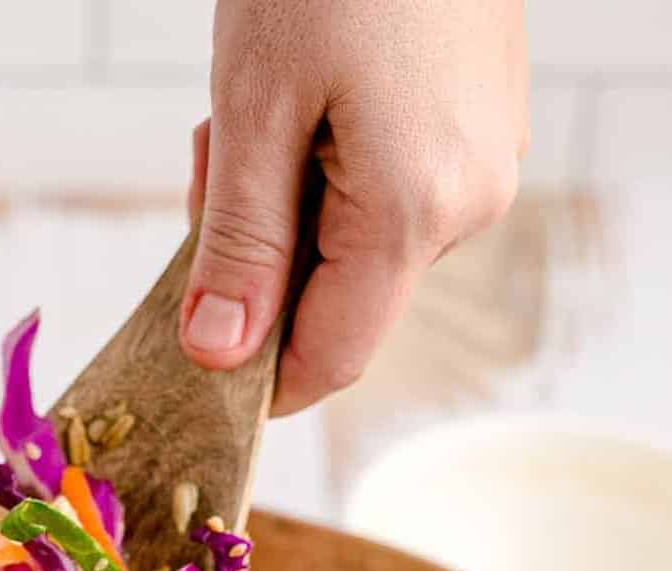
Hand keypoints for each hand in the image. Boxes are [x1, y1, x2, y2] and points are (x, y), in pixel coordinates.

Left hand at [179, 0, 526, 413]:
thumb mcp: (255, 105)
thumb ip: (239, 243)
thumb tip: (217, 357)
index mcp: (416, 213)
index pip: (326, 359)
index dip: (251, 379)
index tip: (187, 350)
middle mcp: (469, 205)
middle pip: (338, 302)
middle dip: (258, 261)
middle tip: (215, 162)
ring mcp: (484, 166)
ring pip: (357, 245)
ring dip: (287, 206)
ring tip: (260, 104)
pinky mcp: (479, 128)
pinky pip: (387, 192)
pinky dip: (327, 167)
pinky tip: (308, 91)